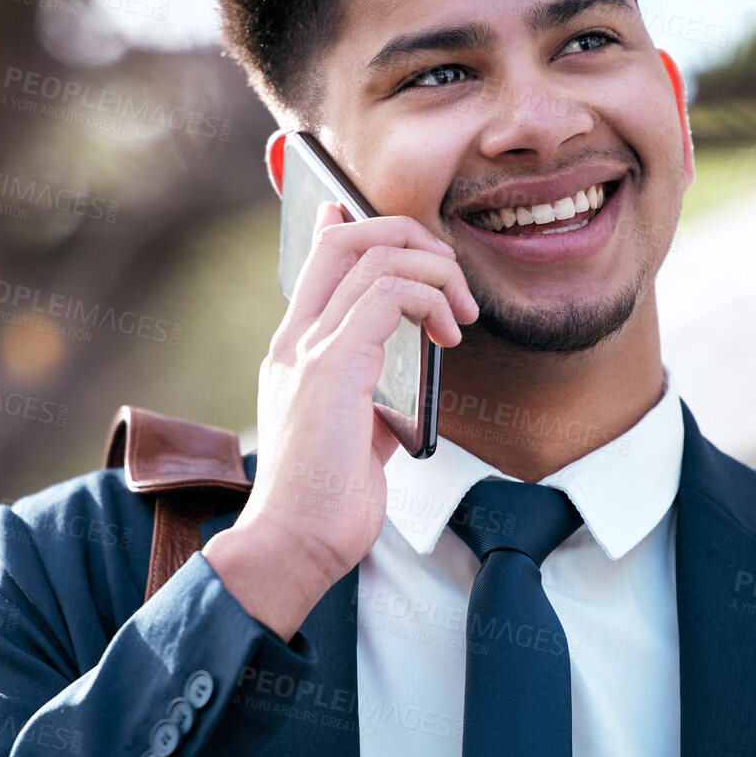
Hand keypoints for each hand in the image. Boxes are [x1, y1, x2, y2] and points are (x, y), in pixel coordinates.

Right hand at [202, 203, 476, 639]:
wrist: (295, 544)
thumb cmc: (324, 503)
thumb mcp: (355, 432)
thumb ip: (372, 391)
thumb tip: (407, 369)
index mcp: (293, 353)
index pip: (317, 263)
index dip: (348, 224)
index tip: (371, 212)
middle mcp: (294, 341)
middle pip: (345, 239)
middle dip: (408, 236)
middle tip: (450, 275)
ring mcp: (309, 350)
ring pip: (373, 257)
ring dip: (434, 272)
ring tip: (461, 313)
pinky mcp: (333, 367)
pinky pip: (389, 295)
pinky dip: (429, 298)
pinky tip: (448, 333)